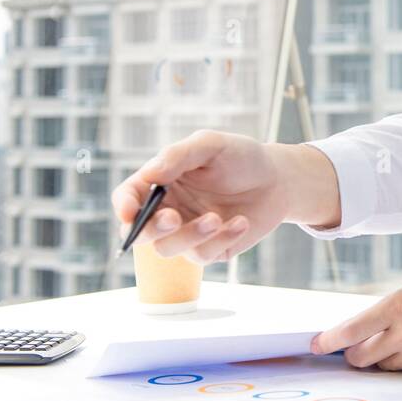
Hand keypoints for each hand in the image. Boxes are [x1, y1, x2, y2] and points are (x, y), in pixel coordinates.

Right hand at [110, 131, 339, 265]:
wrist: (278, 179)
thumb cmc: (241, 157)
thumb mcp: (211, 145)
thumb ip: (179, 155)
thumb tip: (151, 175)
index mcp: (160, 183)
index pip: (128, 197)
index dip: (123, 206)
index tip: (128, 212)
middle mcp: (168, 210)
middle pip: (141, 232)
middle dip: (151, 229)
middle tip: (173, 217)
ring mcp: (187, 233)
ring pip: (169, 249)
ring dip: (191, 235)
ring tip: (217, 218)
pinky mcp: (210, 249)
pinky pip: (203, 255)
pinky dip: (222, 240)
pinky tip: (242, 222)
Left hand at [312, 276, 401, 373]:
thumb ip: (389, 311)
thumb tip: (360, 330)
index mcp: (397, 305)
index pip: (350, 330)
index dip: (329, 341)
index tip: (317, 345)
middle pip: (359, 356)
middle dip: (354, 354)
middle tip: (357, 349)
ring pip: (382, 365)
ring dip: (383, 357)